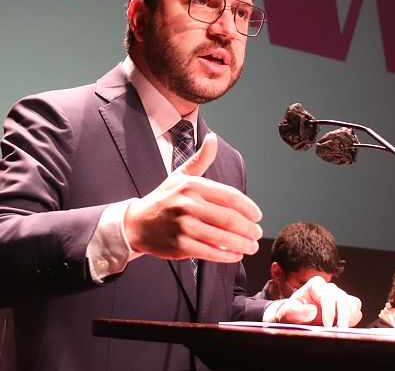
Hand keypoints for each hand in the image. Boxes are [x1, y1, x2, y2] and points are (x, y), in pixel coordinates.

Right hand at [124, 133, 262, 262]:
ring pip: (222, 237)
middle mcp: (188, 204)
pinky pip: (210, 252)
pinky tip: (236, 255)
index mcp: (192, 186)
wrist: (137, 224)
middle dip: (249, 228)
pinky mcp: (180, 246)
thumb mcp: (180, 176)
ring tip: (251, 245)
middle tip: (257, 233)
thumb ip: (200, 159)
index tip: (258, 215)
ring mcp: (184, 226)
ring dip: (242, 244)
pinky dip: (227, 255)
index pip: (230, 196)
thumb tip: (213, 139)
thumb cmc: (163, 199)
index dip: (248, 207)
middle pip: (229, 218)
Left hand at [274, 276, 362, 327]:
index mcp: (316, 285)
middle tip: (339, 331)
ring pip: (353, 303)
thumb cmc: (291, 313)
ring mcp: (339, 297)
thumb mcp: (286, 313)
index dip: (329, 311)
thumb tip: (313, 310)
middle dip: (343, 316)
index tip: (327, 325)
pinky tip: (344, 328)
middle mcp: (330, 289)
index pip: (327, 296)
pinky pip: (356, 311)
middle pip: (343, 299)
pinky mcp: (346, 307)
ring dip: (350, 318)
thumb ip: (295, 311)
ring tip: (341, 330)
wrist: (296, 319)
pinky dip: (353, 320)